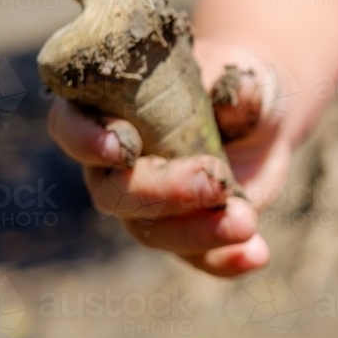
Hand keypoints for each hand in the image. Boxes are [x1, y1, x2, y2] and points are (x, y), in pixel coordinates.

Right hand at [47, 39, 291, 276]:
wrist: (264, 119)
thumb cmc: (236, 83)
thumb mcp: (243, 76)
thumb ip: (238, 89)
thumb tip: (242, 94)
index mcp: (111, 112)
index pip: (72, 126)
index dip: (86, 138)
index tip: (120, 145)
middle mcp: (118, 166)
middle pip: (115, 193)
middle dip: (163, 191)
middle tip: (215, 179)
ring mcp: (151, 206)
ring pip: (152, 232)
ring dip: (198, 232)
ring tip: (246, 220)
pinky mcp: (188, 232)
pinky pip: (197, 258)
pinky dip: (226, 262)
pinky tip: (257, 254)